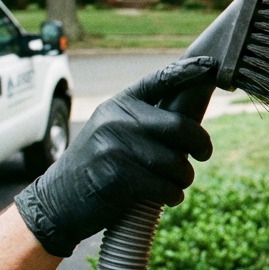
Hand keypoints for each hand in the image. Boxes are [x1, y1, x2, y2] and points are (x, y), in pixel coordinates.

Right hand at [15, 57, 215, 256]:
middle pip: (179, 126)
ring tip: (178, 183)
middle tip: (204, 154)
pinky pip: (163, 185)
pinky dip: (173, 195)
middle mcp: (116, 119)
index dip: (189, 72)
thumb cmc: (96, 167)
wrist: (57, 201)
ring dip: (184, 177)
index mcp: (119, 103)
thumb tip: (191, 125)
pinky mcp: (115, 175)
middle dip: (201, 143)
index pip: (160, 80)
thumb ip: (144, 122)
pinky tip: (170, 197)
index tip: (211, 67)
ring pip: (175, 161)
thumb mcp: (111, 132)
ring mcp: (113, 146)